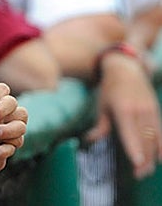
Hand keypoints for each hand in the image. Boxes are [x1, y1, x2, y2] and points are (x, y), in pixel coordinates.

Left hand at [86, 53, 161, 178]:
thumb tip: (90, 140)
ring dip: (153, 156)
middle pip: (145, 138)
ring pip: (155, 137)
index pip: (130, 132)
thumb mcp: (102, 105)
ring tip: (147, 170)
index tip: (137, 163)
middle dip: (144, 158)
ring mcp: (150, 110)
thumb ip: (100, 125)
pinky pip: (161, 132)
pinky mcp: (156, 111)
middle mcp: (139, 110)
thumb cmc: (110, 89)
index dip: (134, 148)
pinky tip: (161, 159)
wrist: (127, 70)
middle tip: (139, 174)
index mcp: (123, 109)